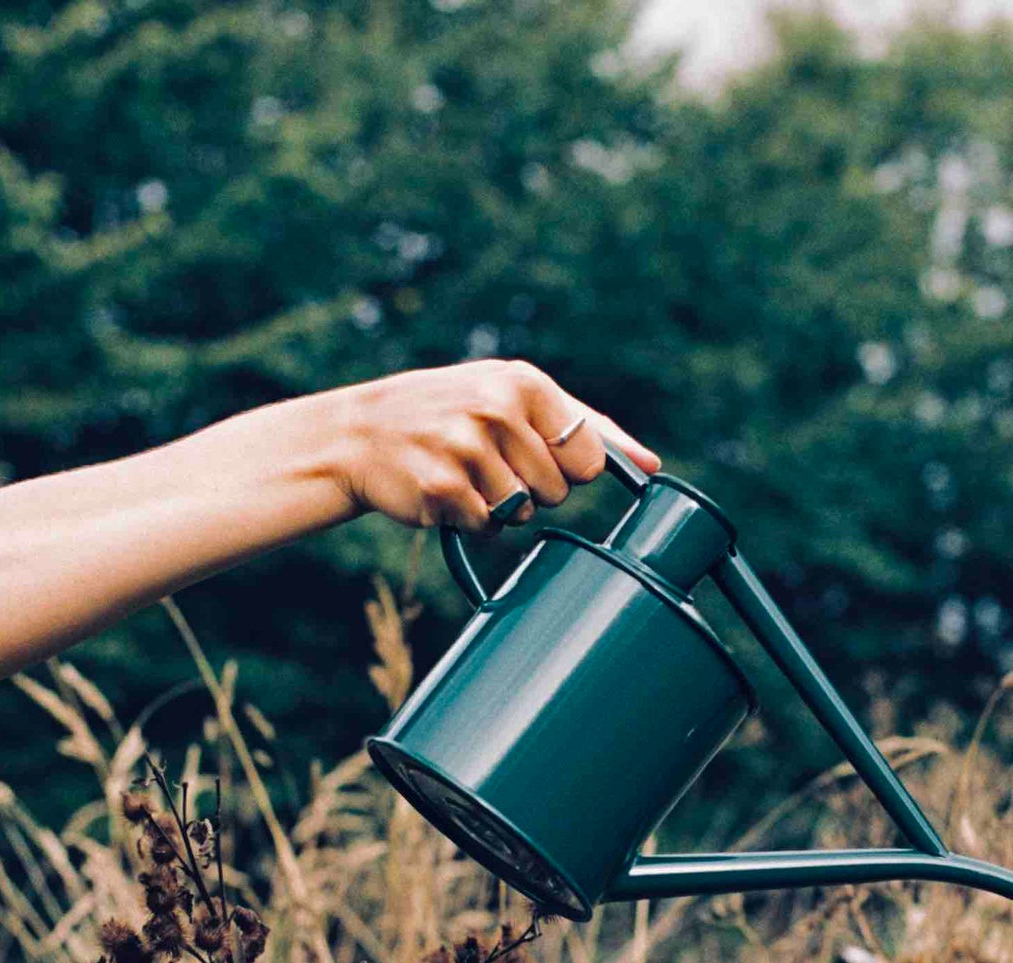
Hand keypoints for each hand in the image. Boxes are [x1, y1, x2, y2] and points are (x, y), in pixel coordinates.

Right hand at [328, 360, 660, 531]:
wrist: (361, 434)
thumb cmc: (450, 415)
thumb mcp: (512, 397)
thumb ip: (585, 427)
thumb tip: (651, 464)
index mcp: (523, 383)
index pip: (588, 457)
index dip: (567, 469)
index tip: (536, 454)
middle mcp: (496, 409)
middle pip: (558, 492)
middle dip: (529, 489)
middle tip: (487, 462)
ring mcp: (466, 448)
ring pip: (522, 513)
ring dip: (497, 507)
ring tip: (464, 474)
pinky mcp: (442, 487)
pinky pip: (486, 528)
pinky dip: (469, 521)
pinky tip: (443, 490)